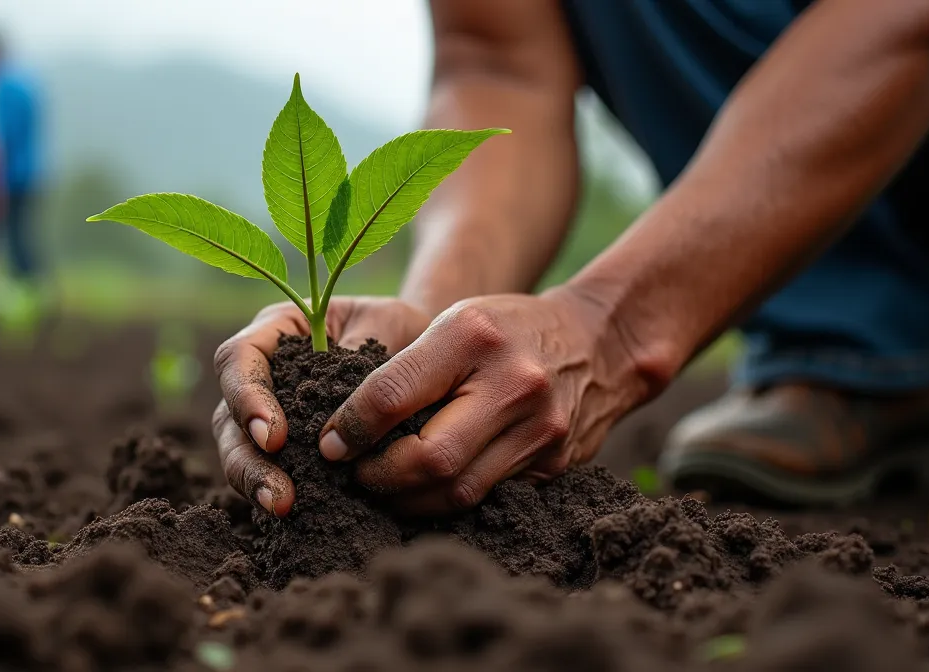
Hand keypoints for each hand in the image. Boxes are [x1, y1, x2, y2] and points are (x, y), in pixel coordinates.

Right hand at [212, 297, 431, 516]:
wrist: (424, 360)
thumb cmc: (399, 331)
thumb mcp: (385, 325)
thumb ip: (358, 353)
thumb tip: (345, 402)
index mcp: (277, 331)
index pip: (238, 358)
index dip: (245, 397)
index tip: (273, 436)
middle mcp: (263, 373)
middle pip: (229, 416)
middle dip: (248, 457)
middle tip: (277, 490)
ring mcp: (270, 415)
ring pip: (240, 451)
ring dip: (257, 482)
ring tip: (283, 507)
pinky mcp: (289, 450)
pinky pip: (271, 472)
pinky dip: (279, 491)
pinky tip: (297, 514)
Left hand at [320, 288, 654, 515]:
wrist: (599, 343)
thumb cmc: (505, 330)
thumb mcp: (455, 322)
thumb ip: (405, 368)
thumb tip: (344, 431)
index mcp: (473, 336)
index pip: (393, 395)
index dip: (351, 429)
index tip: (330, 445)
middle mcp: (513, 384)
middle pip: (430, 459)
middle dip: (380, 477)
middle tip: (355, 475)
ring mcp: (540, 430)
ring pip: (458, 491)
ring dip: (409, 499)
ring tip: (383, 488)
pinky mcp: (554, 464)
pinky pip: (487, 495)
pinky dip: (446, 499)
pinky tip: (423, 491)